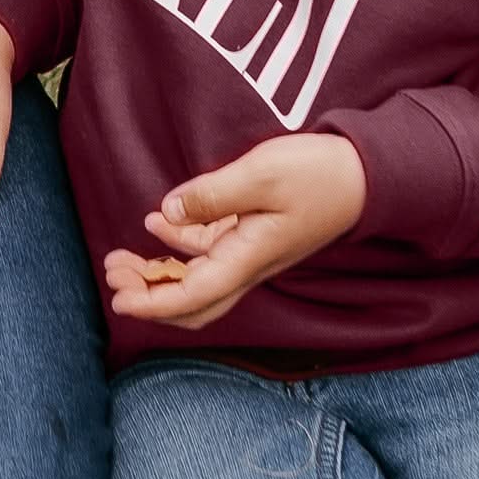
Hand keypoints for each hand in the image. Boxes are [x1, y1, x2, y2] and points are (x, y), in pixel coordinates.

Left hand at [101, 131, 366, 331]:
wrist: (366, 175)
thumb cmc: (319, 174)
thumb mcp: (261, 175)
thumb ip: (211, 195)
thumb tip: (166, 211)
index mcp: (248, 259)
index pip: (192, 297)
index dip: (151, 303)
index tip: (118, 297)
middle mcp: (248, 265)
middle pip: (191, 302)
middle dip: (148, 296)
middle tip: (112, 273)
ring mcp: (251, 254)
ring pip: (196, 280)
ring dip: (158, 273)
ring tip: (121, 257)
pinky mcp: (254, 236)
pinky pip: (209, 254)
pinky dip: (179, 246)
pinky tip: (158, 223)